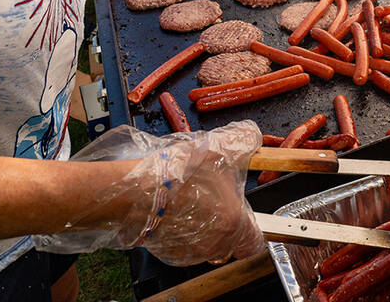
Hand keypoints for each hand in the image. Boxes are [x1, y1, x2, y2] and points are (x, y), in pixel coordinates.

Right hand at [33, 122, 263, 266]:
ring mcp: (190, 253)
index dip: (251, 225)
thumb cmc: (179, 173)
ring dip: (200, 226)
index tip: (241, 211)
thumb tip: (253, 135)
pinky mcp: (167, 254)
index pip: (254, 240)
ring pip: (204, 242)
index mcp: (234, 223)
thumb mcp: (218, 147)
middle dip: (222, 220)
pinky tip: (171, 210)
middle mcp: (215, 244)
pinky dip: (180, 231)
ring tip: (187, 199)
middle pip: (229, 240)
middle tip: (209, 197)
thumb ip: (242, 141)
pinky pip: (182, 245)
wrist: (135, 190)